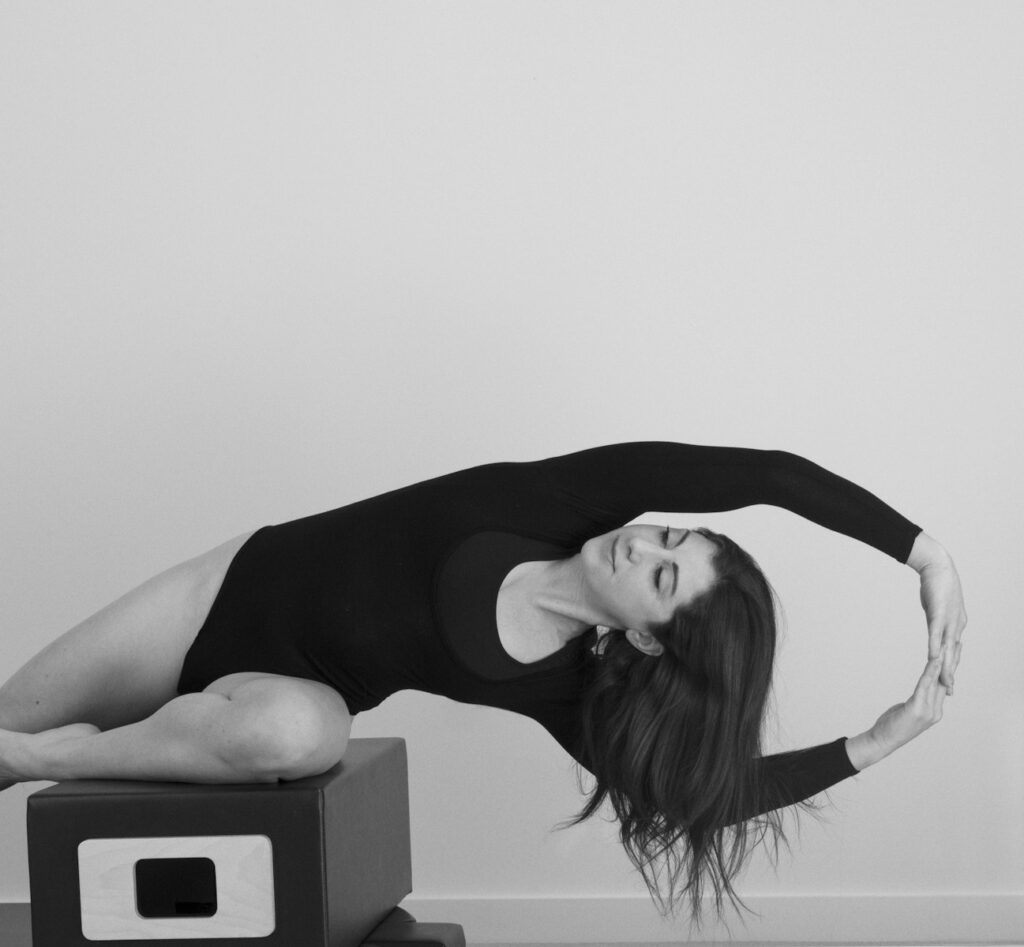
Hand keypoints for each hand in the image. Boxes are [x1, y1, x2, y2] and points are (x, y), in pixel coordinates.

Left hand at [861, 653, 947, 765]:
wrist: (882, 741)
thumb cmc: (893, 725)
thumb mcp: (910, 710)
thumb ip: (920, 700)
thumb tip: (925, 689)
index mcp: (935, 711)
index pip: (945, 686)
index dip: (950, 668)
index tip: (954, 652)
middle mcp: (935, 712)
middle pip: (945, 681)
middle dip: (951, 661)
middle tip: (956, 642)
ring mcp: (928, 712)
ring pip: (936, 682)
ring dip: (942, 662)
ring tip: (947, 645)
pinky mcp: (917, 709)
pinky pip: (924, 686)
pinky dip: (930, 672)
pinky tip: (934, 660)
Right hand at [917, 554, 966, 692]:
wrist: (938, 566)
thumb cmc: (937, 583)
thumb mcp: (938, 605)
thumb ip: (937, 618)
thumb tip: (935, 626)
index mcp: (956, 623)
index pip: (953, 650)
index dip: (952, 666)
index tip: (949, 681)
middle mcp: (956, 625)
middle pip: (953, 654)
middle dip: (951, 674)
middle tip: (949, 692)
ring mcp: (948, 620)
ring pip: (947, 648)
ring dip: (946, 667)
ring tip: (945, 683)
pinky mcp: (938, 614)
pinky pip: (936, 634)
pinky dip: (934, 647)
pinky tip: (933, 659)